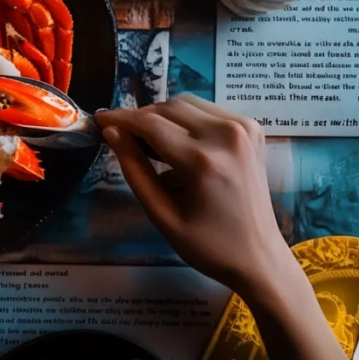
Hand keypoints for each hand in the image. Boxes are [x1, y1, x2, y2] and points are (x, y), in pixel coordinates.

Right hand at [94, 94, 291, 297]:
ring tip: (152, 144)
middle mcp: (226, 135)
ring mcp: (243, 128)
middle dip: (140, 118)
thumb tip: (111, 132)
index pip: (151, 124)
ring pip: (186, 103)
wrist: (260, 256)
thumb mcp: (162, 214)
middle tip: (123, 138)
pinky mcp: (252, 128)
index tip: (98, 119)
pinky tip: (180, 144)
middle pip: (168, 107)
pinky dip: (186, 120)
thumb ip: (135, 169)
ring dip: (163, 116)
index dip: (120, 118)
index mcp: (203, 161)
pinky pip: (207, 110)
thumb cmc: (208, 245)